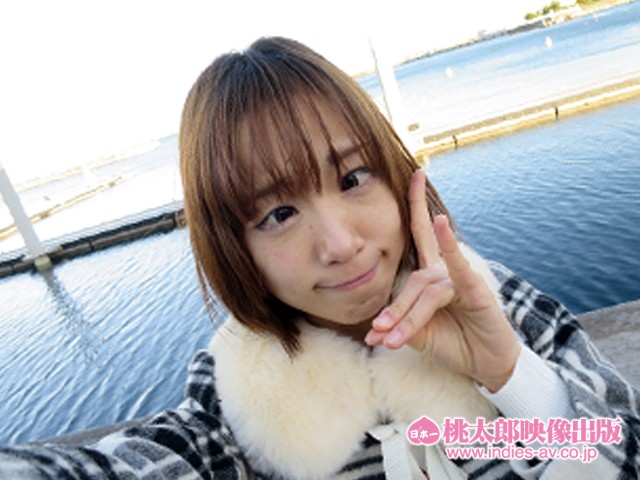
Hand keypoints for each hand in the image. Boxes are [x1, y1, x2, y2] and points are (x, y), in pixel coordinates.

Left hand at [365, 169, 520, 391]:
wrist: (485, 364)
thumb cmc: (454, 342)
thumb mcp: (420, 334)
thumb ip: (400, 324)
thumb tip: (376, 329)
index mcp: (432, 276)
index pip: (421, 235)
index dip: (417, 204)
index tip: (416, 172)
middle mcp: (445, 271)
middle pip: (412, 280)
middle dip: (394, 310)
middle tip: (376, 335)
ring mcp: (461, 278)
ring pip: (425, 289)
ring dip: (407, 318)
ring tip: (391, 340)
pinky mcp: (476, 289)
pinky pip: (458, 268)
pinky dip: (450, 246)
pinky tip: (443, 223)